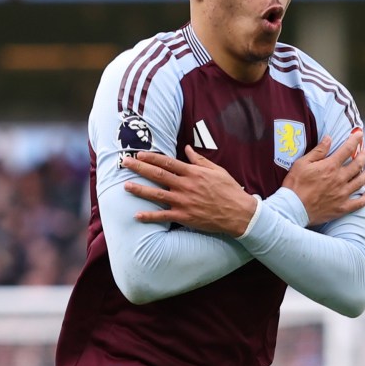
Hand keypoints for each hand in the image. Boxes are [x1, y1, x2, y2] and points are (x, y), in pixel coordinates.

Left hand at [121, 147, 256, 236]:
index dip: (152, 157)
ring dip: (140, 189)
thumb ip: (199, 160)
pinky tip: (137, 215)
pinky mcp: (185, 216)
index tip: (139, 153)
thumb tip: (187, 148)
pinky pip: (163, 216)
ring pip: (157, 194)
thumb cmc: (229, 190)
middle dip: (140, 167)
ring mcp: (184, 201)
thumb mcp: (216, 170)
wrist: (239, 213)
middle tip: (125, 163)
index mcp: (193, 173)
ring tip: (125, 186)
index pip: (168, 162)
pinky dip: (149, 216)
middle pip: (158, 175)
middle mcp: (186, 185)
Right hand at [282, 131, 364, 225]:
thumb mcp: (302, 163)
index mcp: (330, 166)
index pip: (347, 149)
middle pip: (357, 165)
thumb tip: (329, 138)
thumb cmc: (294, 185)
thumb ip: (318, 151)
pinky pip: (358, 203)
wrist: (292, 209)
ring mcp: (342, 194)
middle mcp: (339, 179)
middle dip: (364, 156)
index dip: (355, 140)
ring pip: (360, 182)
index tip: (360, 134)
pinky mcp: (341, 208)